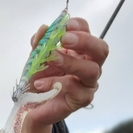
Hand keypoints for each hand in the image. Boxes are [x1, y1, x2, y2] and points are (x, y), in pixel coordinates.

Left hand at [22, 17, 108, 132]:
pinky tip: (41, 83)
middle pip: (100, 50)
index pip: (88, 33)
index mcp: (80, 52)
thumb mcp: (35, 60)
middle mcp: (89, 65)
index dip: (80, 26)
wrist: (31, 107)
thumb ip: (39, 45)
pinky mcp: (83, 99)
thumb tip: (44, 29)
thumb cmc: (38, 81)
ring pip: (92, 69)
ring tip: (52, 59)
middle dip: (84, 41)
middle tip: (65, 39)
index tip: (66, 25)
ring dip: (71, 62)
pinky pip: (75, 88)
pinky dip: (56, 82)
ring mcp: (88, 83)